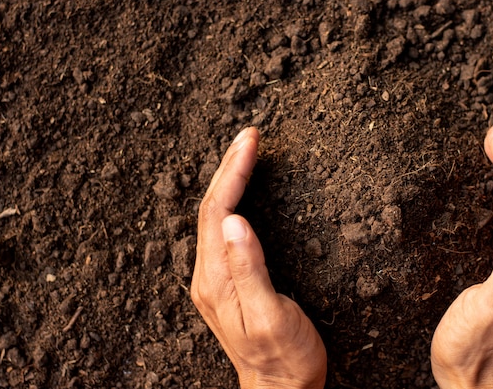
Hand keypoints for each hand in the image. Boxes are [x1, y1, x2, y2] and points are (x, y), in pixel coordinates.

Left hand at [191, 127, 326, 388]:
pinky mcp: (227, 279)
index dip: (234, 171)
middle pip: (211, 207)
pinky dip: (234, 199)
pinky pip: (223, 228)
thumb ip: (250, 269)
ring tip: (245, 152)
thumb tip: (236, 220)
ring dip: (229, 179)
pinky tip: (244, 192)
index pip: (219, 210)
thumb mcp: (270, 316)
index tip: (251, 141)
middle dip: (229, 166)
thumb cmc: (283, 357)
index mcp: (216, 278)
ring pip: (215, 215)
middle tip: (249, 135)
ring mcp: (215, 277)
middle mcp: (208, 273)